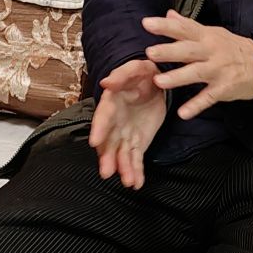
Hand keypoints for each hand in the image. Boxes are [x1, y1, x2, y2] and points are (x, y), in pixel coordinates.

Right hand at [89, 58, 168, 188]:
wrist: (157, 83)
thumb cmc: (143, 74)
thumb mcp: (136, 68)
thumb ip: (122, 74)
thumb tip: (107, 82)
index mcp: (111, 103)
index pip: (103, 117)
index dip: (99, 129)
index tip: (95, 142)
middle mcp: (114, 122)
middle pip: (108, 142)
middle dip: (107, 157)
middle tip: (107, 171)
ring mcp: (125, 134)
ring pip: (121, 154)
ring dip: (123, 169)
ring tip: (128, 182)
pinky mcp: (137, 142)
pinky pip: (135, 159)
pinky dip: (136, 171)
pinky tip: (136, 184)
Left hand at [142, 10, 252, 120]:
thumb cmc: (232, 48)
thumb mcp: (212, 32)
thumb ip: (188, 26)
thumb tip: (169, 14)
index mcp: (206, 36)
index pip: (184, 28)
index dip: (166, 26)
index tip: (147, 23)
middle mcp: (211, 52)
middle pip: (188, 50)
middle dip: (169, 51)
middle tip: (150, 52)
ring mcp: (218, 70)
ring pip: (195, 73)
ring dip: (177, 77)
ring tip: (159, 81)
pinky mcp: (223, 88)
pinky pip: (208, 98)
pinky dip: (196, 106)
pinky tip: (183, 113)